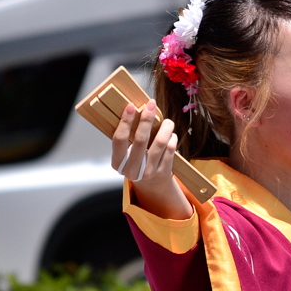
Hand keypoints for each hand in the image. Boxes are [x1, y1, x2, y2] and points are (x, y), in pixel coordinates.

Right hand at [111, 100, 192, 219]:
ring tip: (167, 121)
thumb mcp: (127, 155)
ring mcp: (148, 172)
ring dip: (165, 128)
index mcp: (118, 163)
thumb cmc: (138, 162)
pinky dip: (172, 139)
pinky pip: (171, 150)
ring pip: (159, 143)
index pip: (119, 139)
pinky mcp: (163, 172)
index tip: (131, 106)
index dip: (124, 122)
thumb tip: (138, 109)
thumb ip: (130, 138)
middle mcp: (132, 169)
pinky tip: (171, 135)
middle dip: (146, 119)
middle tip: (151, 104)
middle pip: (140, 140)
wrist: (152, 186)